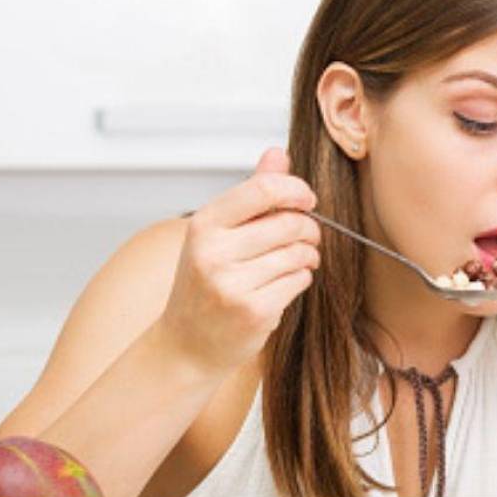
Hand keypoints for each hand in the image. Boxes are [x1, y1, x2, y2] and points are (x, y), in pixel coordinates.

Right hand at [157, 147, 320, 373]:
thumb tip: (278, 153)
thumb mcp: (219, 234)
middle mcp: (214, 252)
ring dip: (307, 256)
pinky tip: (284, 284)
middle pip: (290, 222)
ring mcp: (233, 284)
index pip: (264, 189)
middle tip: (307, 237)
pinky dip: (301, 279)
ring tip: (296, 261)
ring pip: (299, 253)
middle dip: (309, 228)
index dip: (296, 190)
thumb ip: (252, 194)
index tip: (307, 200)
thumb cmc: (205, 284)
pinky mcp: (254, 311)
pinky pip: (299, 280)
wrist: (188, 344)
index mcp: (205, 224)